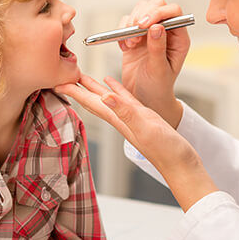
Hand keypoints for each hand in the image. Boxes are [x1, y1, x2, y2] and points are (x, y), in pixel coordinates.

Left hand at [56, 74, 216, 209]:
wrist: (182, 165)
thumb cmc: (166, 150)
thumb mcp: (145, 127)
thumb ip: (126, 111)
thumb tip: (105, 96)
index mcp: (118, 119)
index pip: (91, 103)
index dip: (74, 92)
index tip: (56, 82)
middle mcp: (121, 118)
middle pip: (94, 99)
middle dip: (77, 87)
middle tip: (61, 74)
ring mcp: (131, 117)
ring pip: (107, 98)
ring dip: (93, 87)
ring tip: (81, 75)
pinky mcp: (143, 116)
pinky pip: (124, 99)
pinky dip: (116, 89)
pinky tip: (111, 83)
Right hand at [118, 0, 189, 127]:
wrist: (143, 98)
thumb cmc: (157, 88)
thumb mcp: (159, 70)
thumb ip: (158, 48)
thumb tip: (157, 27)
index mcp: (179, 38)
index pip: (174, 12)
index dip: (159, 13)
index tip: (144, 25)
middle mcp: (166, 31)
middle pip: (157, 5)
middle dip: (142, 14)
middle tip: (134, 30)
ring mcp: (149, 32)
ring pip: (140, 10)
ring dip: (130, 23)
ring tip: (130, 43)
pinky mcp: (135, 35)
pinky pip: (126, 22)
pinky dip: (121, 31)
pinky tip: (125, 48)